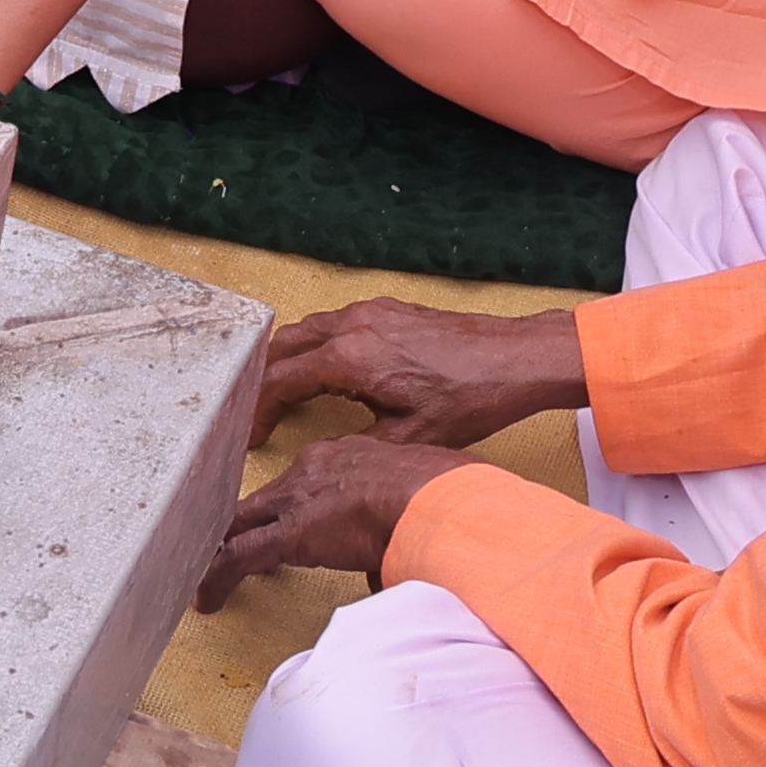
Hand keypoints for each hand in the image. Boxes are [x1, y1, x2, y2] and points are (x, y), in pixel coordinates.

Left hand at [195, 433, 482, 614]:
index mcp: (349, 456)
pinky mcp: (289, 534)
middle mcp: (313, 470)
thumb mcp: (426, 503)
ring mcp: (297, 498)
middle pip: (265, 498)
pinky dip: (218, 577)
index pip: (305, 483)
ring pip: (243, 522)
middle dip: (244, 523)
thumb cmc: (452, 500)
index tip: (294, 526)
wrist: (442, 500)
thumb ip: (407, 524)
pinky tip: (207, 599)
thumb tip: (407, 558)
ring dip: (224, 548)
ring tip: (206, 574)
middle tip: (224, 546)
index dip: (293, 507)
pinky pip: (239, 555)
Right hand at [251, 296, 587, 452]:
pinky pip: (335, 323)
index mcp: (349, 358)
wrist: (514, 359)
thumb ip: (357, 445)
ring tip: (283, 393)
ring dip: (288, 360)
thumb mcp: (408, 437)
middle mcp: (352, 326)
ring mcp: (370, 311)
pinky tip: (327, 370)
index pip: (281, 382)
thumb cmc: (470, 398)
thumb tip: (327, 457)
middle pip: (283, 348)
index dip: (258, 412)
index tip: (250, 435)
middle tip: (256, 414)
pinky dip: (317, 345)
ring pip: (308, 331)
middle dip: (262, 381)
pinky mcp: (388, 309)